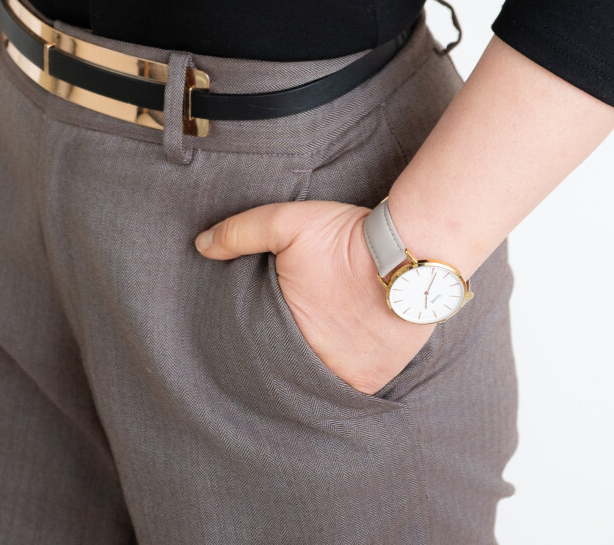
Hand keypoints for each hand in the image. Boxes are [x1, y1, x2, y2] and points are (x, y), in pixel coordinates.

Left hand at [195, 199, 433, 394]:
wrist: (412, 251)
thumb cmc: (347, 239)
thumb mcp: (287, 223)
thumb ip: (242, 233)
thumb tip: (200, 245)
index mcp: (284, 338)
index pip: (254, 354)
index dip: (250, 345)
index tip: (249, 335)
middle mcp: (313, 369)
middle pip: (283, 374)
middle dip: (276, 363)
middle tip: (275, 344)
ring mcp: (346, 379)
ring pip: (313, 385)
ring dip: (306, 374)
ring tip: (302, 354)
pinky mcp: (373, 381)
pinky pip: (345, 390)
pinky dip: (336, 378)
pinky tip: (330, 360)